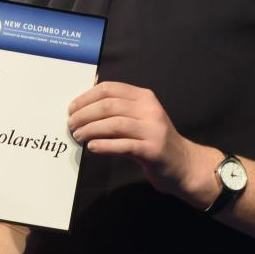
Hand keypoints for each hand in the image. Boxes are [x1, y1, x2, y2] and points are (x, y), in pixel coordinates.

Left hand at [67, 81, 205, 199]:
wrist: (183, 164)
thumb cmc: (154, 140)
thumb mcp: (139, 118)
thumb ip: (118, 109)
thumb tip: (84, 104)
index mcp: (144, 97)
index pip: (110, 89)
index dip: (86, 97)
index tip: (72, 108)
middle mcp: (150, 110)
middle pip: (109, 105)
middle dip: (84, 114)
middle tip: (71, 125)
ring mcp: (153, 130)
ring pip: (114, 124)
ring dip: (90, 129)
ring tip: (78, 136)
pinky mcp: (152, 150)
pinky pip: (123, 145)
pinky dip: (104, 145)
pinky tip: (92, 147)